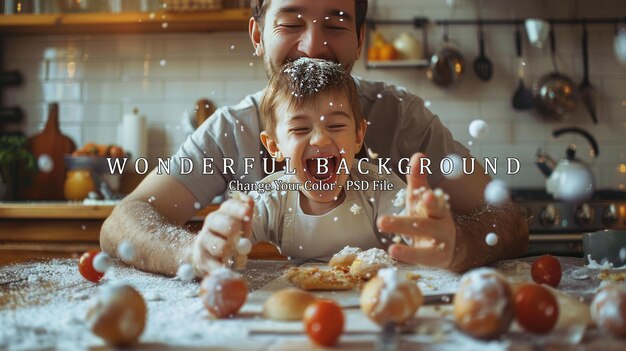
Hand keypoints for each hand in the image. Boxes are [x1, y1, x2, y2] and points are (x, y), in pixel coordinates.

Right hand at [191, 194, 253, 275]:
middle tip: (238, 233)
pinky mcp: (202, 261)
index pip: (228, 206)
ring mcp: (203, 243)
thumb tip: (248, 200)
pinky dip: (223, 267)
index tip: (247, 214)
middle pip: (217, 221)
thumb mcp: (240, 225)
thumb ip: (246, 213)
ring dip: (229, 251)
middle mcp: (210, 226)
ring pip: (218, 245)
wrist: (204, 256)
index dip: (238, 209)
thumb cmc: (227, 238)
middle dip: (230, 226)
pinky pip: (215, 265)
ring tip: (233, 254)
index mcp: (221, 215)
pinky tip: (226, 266)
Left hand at [377, 153, 456, 267]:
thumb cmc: (429, 216)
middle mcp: (441, 227)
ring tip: (391, 248)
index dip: (431, 200)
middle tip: (382, 221)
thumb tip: (419, 155)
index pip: (436, 204)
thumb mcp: (421, 198)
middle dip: (403, 224)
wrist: (448, 244)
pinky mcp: (435, 260)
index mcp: (438, 210)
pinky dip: (408, 257)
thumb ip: (418, 179)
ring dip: (408, 249)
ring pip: (424, 248)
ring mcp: (439, 245)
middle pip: (423, 226)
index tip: (425, 195)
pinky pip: (421, 259)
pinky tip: (394, 253)